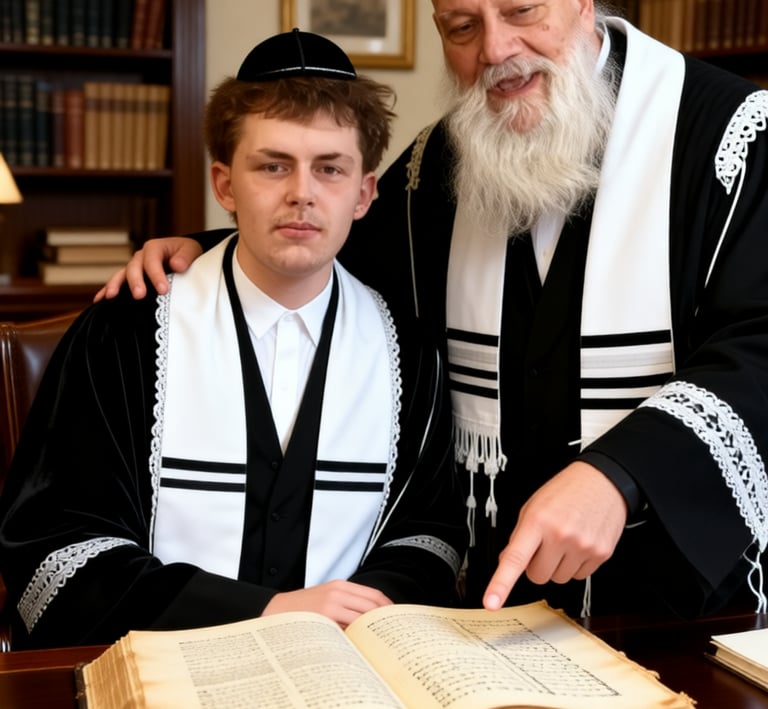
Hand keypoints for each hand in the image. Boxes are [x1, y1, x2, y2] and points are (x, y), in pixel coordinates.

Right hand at [93, 237, 202, 301]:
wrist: (183, 255)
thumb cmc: (186, 253)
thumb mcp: (191, 250)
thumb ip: (185, 257)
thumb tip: (177, 265)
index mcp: (155, 247)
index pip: (152, 261)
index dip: (156, 275)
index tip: (163, 290)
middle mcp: (141, 256)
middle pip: (134, 268)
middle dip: (135, 282)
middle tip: (139, 296)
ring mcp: (134, 267)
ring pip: (122, 275)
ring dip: (115, 285)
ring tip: (111, 297)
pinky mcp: (131, 278)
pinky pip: (118, 283)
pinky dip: (107, 290)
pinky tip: (99, 300)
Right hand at [263, 580, 392, 627]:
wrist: (276, 611)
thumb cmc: (303, 607)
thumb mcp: (327, 596)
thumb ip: (348, 602)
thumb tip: (373, 617)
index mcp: (341, 586)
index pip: (373, 595)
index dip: (388, 606)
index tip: (396, 617)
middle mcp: (337, 593)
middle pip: (371, 606)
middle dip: (383, 619)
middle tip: (394, 631)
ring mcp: (330, 606)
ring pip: (361, 619)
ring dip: (371, 630)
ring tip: (381, 640)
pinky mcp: (323, 620)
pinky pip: (346, 630)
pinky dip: (356, 637)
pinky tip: (360, 645)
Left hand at [483, 461, 627, 609]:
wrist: (603, 481)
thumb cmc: (566, 491)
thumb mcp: (533, 507)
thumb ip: (518, 536)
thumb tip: (506, 563)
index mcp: (537, 521)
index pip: (515, 559)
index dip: (501, 583)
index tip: (491, 602)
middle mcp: (560, 535)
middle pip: (537, 576)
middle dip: (537, 564)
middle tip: (545, 543)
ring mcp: (582, 546)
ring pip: (558, 579)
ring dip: (558, 565)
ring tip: (565, 539)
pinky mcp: (601, 554)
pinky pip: (579, 576)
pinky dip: (576, 564)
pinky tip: (579, 543)